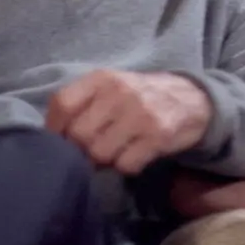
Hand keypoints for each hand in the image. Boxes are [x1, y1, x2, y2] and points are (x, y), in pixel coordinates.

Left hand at [46, 70, 212, 174]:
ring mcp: (140, 114)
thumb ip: (83, 104)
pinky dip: (127, 166)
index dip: (55, 128)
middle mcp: (120, 92)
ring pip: (100, 153)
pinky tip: (135, 155)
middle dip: (81, 151)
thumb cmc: (141, 96)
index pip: (62, 104)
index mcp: (103, 78)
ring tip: (116, 152)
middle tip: (92, 152)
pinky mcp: (158, 136)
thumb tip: (52, 139)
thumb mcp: (111, 87)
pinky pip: (126, 164)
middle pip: (78, 135)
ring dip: (104, 161)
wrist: (192, 99)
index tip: (61, 141)